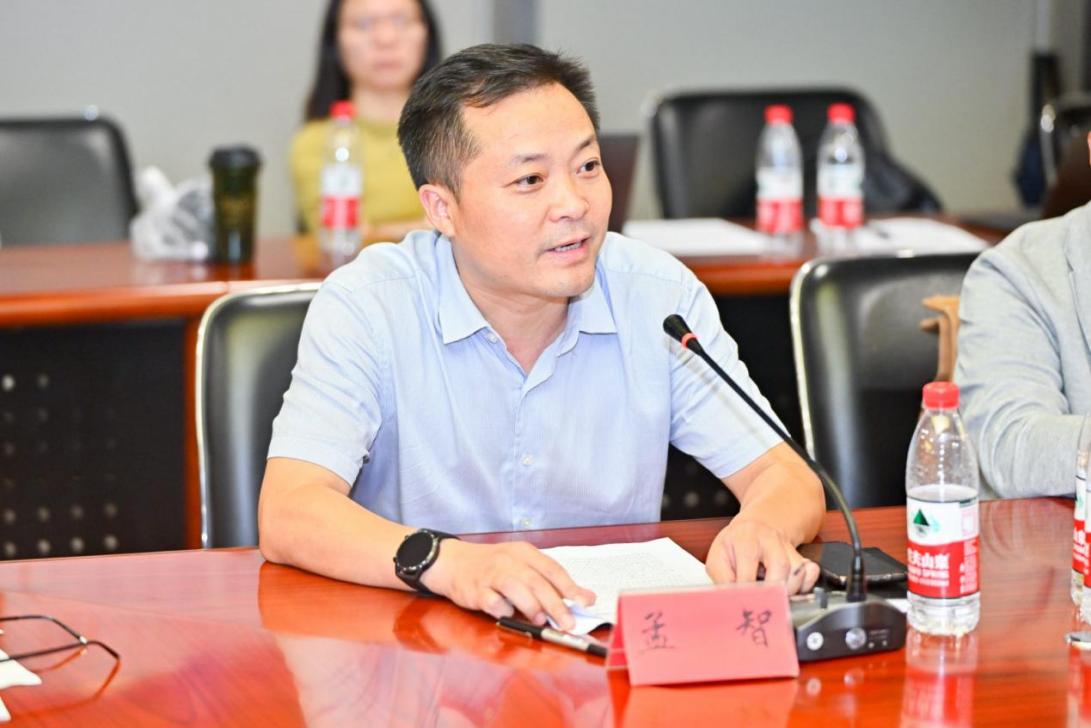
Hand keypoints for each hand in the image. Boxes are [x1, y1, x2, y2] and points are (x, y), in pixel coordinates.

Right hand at [421, 540, 594, 630]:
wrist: (453, 562)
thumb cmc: (493, 566)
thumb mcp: (521, 565)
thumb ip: (549, 581)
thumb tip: (584, 597)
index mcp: (524, 552)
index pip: (552, 569)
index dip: (570, 586)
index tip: (586, 601)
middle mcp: (509, 561)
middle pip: (537, 582)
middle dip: (555, 605)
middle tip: (569, 623)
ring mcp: (491, 575)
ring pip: (516, 589)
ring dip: (532, 608)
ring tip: (541, 621)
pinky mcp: (476, 590)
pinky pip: (493, 602)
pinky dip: (504, 611)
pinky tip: (508, 614)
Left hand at [706, 519, 818, 594]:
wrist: (754, 527)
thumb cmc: (734, 545)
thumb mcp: (718, 558)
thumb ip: (723, 580)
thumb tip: (731, 603)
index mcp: (745, 540)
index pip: (748, 573)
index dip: (747, 596)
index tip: (745, 608)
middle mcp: (769, 540)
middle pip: (780, 567)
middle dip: (773, 593)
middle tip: (764, 605)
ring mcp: (787, 546)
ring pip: (798, 571)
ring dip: (788, 591)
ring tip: (775, 596)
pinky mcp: (800, 555)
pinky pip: (811, 572)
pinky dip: (804, 586)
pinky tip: (790, 590)